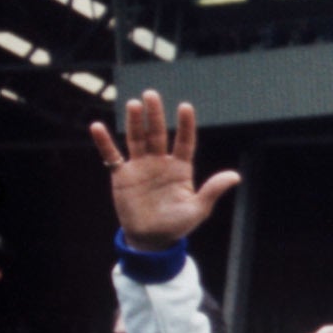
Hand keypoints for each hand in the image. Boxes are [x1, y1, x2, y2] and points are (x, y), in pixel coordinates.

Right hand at [92, 89, 238, 246]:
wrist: (152, 238)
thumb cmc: (178, 224)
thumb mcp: (198, 208)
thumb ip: (213, 190)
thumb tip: (235, 176)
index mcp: (181, 168)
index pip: (185, 142)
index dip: (185, 125)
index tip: (185, 107)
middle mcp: (161, 162)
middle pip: (158, 134)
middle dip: (155, 115)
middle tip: (151, 94)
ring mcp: (140, 166)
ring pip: (137, 139)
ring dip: (134, 122)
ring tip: (134, 104)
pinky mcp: (122, 175)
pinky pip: (112, 156)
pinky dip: (104, 142)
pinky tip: (97, 127)